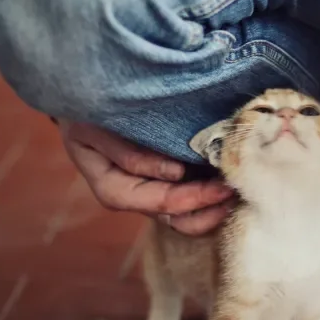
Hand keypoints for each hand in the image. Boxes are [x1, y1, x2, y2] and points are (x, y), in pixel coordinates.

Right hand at [59, 119, 233, 234]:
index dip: (193, 199)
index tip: (221, 185)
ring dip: (213, 205)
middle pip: (178, 218)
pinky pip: (190, 194)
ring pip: (187, 214)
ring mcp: (150, 190)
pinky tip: (229, 176)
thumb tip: (175, 174)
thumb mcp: (95, 128)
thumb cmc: (85, 112)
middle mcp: (135, 197)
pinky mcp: (164, 178)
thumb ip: (128, 153)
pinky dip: (210, 191)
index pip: (160, 203)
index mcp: (114, 189)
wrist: (80, 101)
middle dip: (209, 209)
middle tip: (237, 189)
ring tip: (238, 187)